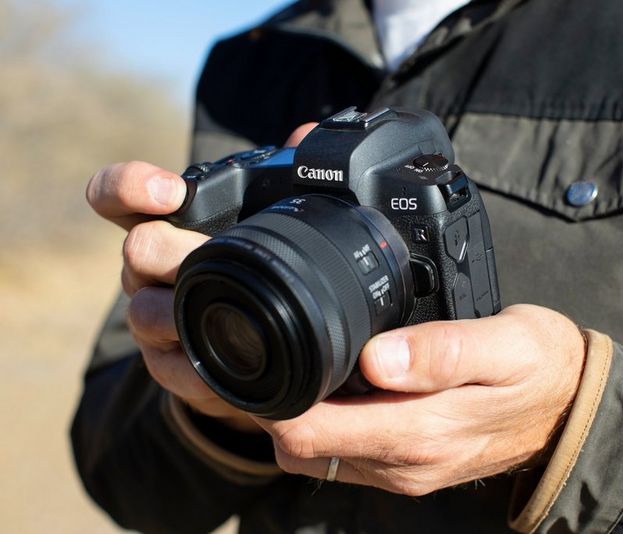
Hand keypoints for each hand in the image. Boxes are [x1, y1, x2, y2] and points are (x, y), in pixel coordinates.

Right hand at [85, 125, 318, 431]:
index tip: (169, 192)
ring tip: (222, 312)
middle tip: (208, 256)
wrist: (263, 344)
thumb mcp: (278, 223)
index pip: (121, 196)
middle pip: (137, 248)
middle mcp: (151, 269)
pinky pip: (168, 370)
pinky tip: (221, 372)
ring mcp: (154, 317)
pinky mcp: (168, 365)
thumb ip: (289, 176)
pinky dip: (197, 371)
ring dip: (182, 311)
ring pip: (144, 310)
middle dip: (172, 251)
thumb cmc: (261, 271)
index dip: (130, 186)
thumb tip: (307, 134)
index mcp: (171, 226)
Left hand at [254, 305, 585, 494]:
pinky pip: (346, 454)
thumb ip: (442, 353)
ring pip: (318, 456)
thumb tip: (376, 359)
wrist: (573, 408)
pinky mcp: (409, 466)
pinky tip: (340, 386)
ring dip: (299, 416)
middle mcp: (402, 463)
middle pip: (301, 449)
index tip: (264, 356)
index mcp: (418, 432)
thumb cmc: (541, 367)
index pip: (310, 432)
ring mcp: (405, 470)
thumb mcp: (505, 344)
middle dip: (274, 407)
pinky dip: (329, 424)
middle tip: (275, 350)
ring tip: (305, 363)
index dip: (273, 400)